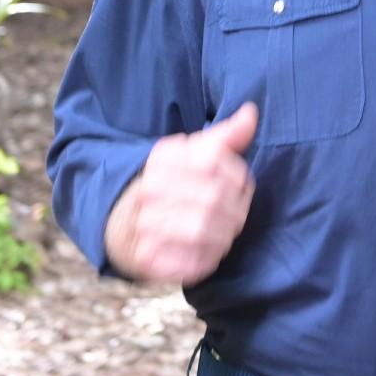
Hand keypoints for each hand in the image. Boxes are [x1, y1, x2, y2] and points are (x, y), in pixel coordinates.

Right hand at [104, 101, 257, 285]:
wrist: (125, 222)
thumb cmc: (173, 185)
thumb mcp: (195, 154)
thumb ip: (225, 137)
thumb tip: (251, 113)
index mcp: (162, 158)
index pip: (213, 161)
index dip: (237, 175)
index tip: (241, 183)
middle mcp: (149, 189)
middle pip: (212, 198)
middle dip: (235, 209)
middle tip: (238, 214)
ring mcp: (145, 225)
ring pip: (202, 230)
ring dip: (223, 234)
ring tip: (225, 232)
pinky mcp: (148, 259)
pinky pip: (190, 261)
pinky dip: (208, 258)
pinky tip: (210, 249)